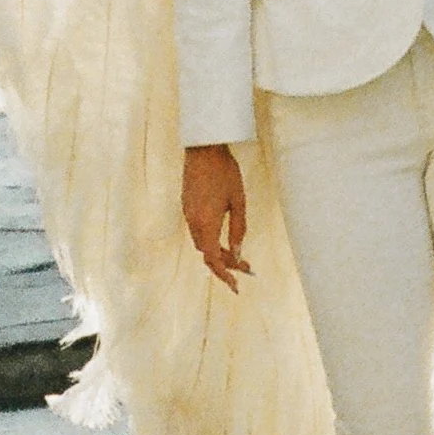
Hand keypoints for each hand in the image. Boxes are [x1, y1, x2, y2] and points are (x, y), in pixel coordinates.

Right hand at [182, 143, 250, 288]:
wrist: (203, 148)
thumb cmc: (225, 172)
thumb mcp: (238, 202)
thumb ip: (238, 229)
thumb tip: (238, 253)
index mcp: (206, 224)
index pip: (213, 259)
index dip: (225, 275)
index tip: (237, 286)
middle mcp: (193, 222)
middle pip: (207, 253)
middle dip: (225, 263)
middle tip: (246, 267)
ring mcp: (188, 213)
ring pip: (202, 242)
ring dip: (218, 250)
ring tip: (237, 252)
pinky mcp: (187, 205)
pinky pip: (197, 230)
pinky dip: (210, 238)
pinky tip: (222, 234)